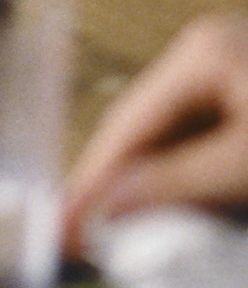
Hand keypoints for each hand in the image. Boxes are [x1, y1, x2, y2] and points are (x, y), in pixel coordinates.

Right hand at [64, 15, 247, 253]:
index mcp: (201, 53)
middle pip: (140, 124)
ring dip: (143, 181)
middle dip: (111, 181)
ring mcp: (224, 69)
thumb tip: (106, 207)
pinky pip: (196, 136)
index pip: (128, 124)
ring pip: (167, 133)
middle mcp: (203, 51)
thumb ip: (179, 182)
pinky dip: (179, 173)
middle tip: (74, 236)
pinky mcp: (243, 94)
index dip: (92, 179)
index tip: (58, 227)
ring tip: (107, 230)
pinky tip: (164, 204)